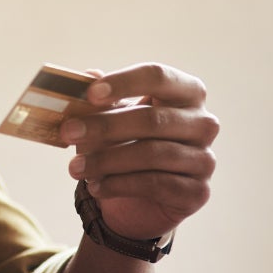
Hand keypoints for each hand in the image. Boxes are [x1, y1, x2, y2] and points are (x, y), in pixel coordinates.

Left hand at [63, 63, 218, 241]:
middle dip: (104, 126)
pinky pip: (156, 184)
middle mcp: (203, 123)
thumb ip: (99, 97)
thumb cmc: (122, 144)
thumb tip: (87, 75)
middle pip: (153, 119)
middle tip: (68, 132)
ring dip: (106, 160)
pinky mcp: (198, 192)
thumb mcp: (107, 116)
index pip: (158, 77)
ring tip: (75, 167)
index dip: (124, 83)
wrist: (135, 197)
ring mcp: (205, 159)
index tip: (90, 94)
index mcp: (184, 92)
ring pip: (153, 154)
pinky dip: (119, 184)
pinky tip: (96, 186)